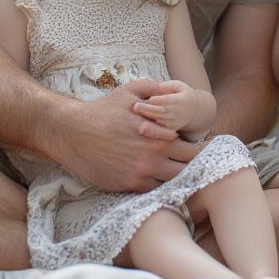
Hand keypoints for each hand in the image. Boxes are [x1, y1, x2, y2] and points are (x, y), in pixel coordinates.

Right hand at [55, 79, 201, 191]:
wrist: (72, 132)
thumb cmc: (102, 111)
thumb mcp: (130, 91)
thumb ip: (154, 88)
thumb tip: (170, 88)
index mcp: (160, 136)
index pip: (194, 150)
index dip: (203, 148)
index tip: (205, 145)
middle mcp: (153, 158)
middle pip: (187, 169)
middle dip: (196, 165)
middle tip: (198, 161)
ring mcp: (140, 174)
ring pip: (172, 182)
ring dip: (179, 177)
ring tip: (181, 169)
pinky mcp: (127, 185)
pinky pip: (153, 190)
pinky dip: (160, 185)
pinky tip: (161, 177)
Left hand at [132, 79, 202, 132]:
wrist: (194, 111)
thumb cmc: (182, 95)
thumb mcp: (178, 85)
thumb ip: (167, 86)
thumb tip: (155, 85)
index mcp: (180, 100)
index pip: (168, 100)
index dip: (157, 100)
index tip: (147, 97)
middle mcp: (178, 112)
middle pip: (161, 111)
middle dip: (148, 109)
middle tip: (135, 106)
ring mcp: (174, 122)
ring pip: (159, 121)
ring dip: (146, 118)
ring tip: (135, 113)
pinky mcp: (170, 130)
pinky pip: (159, 129)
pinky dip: (150, 127)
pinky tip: (140, 123)